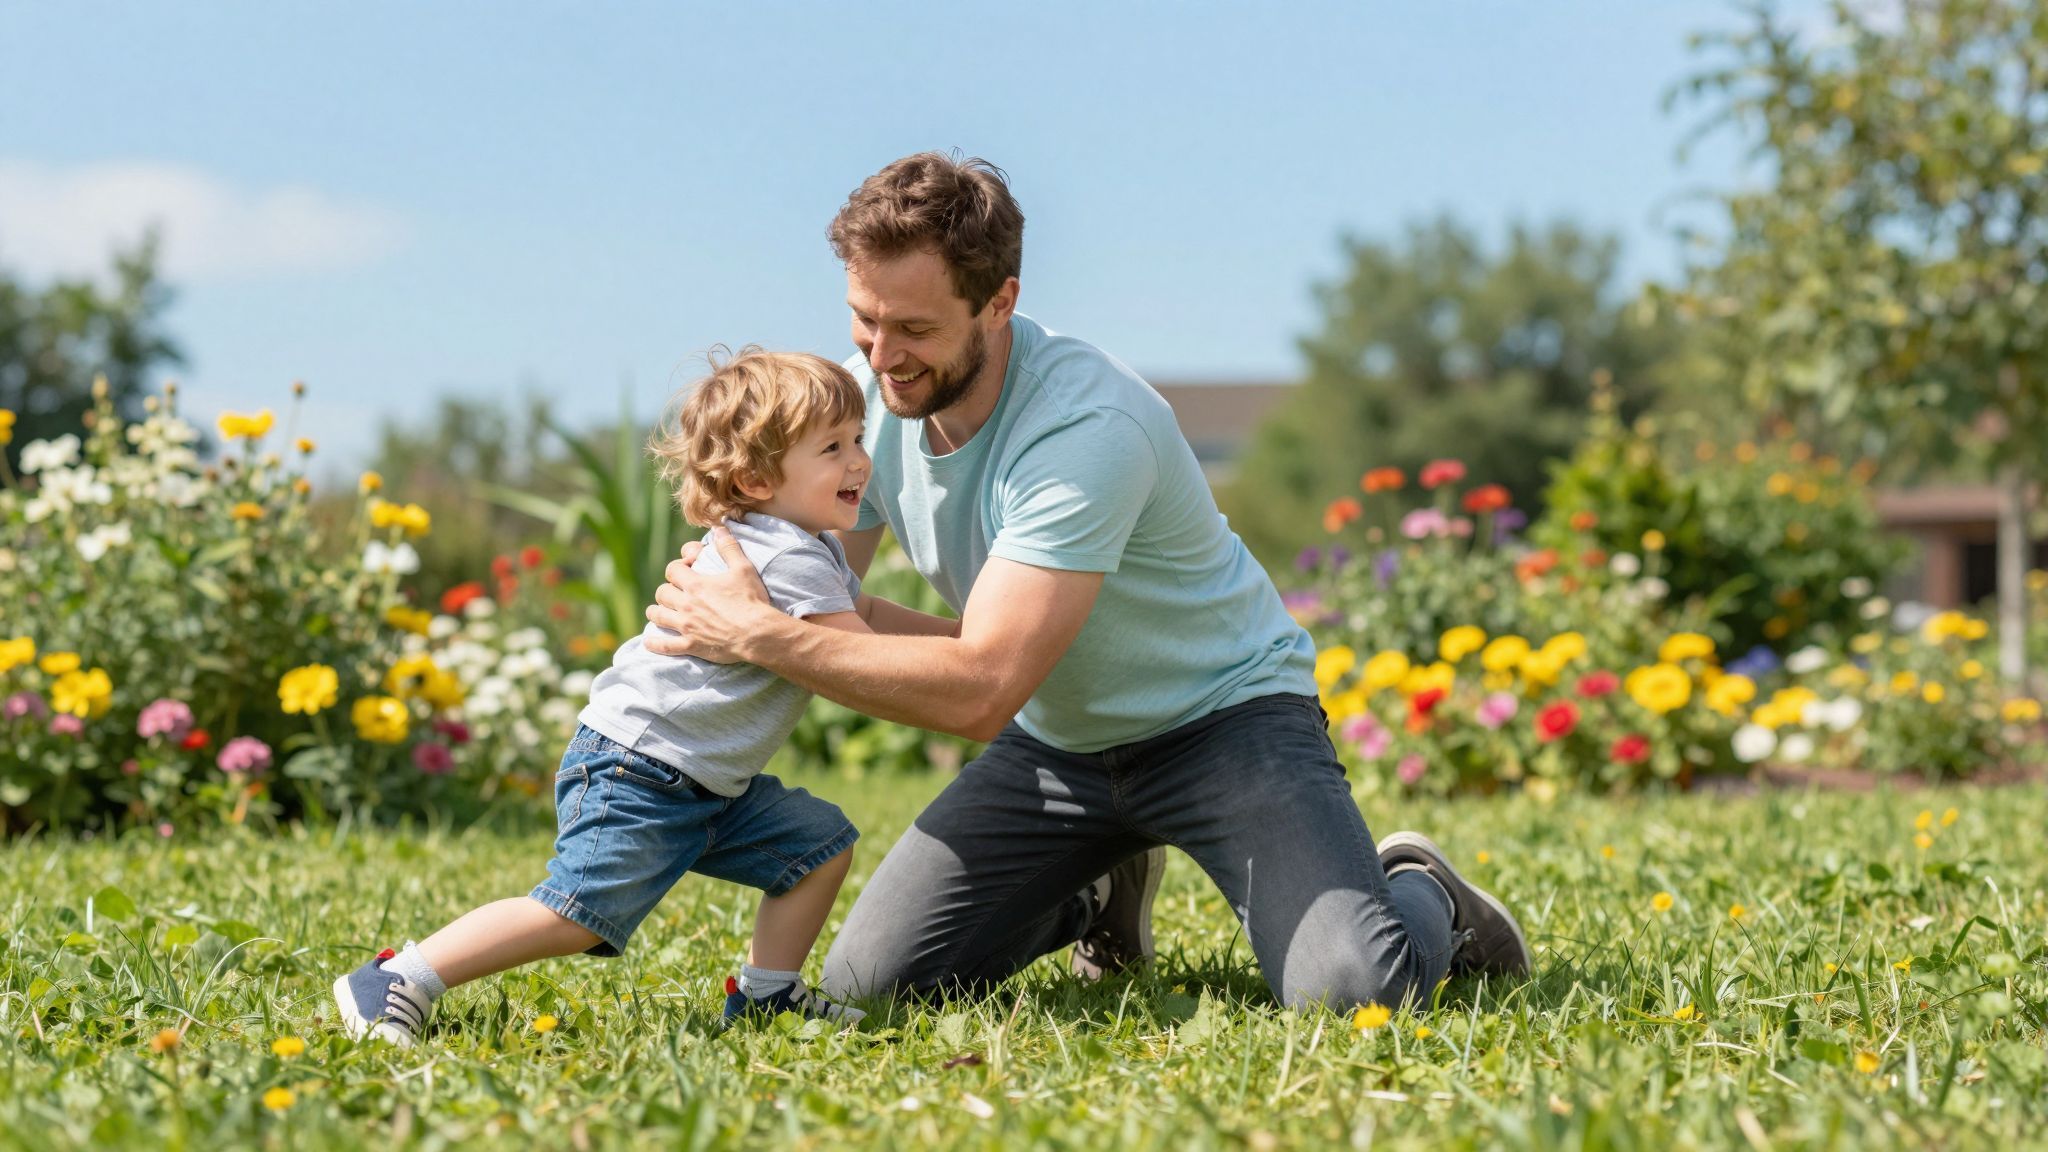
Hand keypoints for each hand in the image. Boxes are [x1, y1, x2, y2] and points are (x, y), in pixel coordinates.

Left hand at [643, 526, 778, 661]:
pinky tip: (649, 642)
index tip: (688, 569)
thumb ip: (729, 547)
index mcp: (696, 584)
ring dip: (657, 612)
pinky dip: (654, 643)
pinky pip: (665, 646)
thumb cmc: (752, 600)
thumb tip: (719, 527)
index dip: (677, 567)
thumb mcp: (743, 568)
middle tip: (677, 593)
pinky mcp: (691, 645)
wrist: (758, 633)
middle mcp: (686, 604)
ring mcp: (686, 626)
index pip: (673, 570)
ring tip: (661, 612)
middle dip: (667, 590)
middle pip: (661, 593)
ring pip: (657, 616)